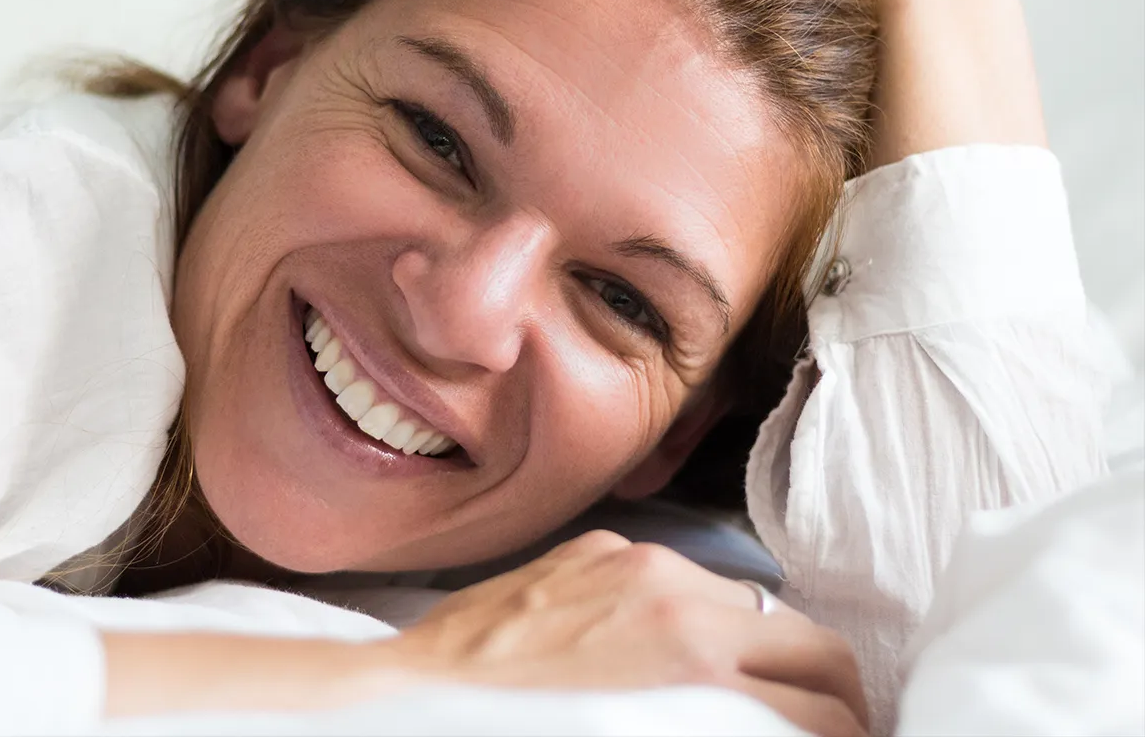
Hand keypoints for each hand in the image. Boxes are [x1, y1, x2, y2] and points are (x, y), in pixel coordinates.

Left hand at [392, 530, 868, 736]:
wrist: (419, 701)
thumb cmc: (520, 734)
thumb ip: (724, 728)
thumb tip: (775, 725)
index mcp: (697, 668)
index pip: (826, 703)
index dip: (846, 733)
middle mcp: (678, 601)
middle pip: (813, 643)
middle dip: (828, 692)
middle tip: (818, 724)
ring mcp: (635, 565)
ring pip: (746, 601)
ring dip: (752, 648)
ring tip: (726, 690)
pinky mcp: (595, 549)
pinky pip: (672, 575)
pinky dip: (681, 611)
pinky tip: (648, 649)